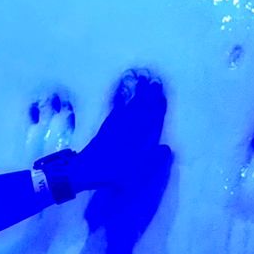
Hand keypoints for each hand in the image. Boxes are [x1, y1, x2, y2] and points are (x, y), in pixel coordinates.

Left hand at [62, 69, 168, 191]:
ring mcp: (116, 126)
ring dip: (137, 94)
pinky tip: (123, 95)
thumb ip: (153, 159)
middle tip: (154, 81)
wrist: (86, 169)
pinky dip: (120, 101)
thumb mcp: (137, 171)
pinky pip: (115, 111)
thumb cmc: (113, 172)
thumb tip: (166, 148)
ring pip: (130, 107)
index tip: (163, 94)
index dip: (158, 107)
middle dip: (149, 95)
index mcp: (138, 138)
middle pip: (141, 108)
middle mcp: (129, 128)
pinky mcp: (105, 127)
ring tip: (142, 82)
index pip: (151, 119)